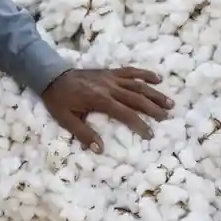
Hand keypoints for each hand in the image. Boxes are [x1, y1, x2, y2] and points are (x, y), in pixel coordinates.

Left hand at [41, 68, 173, 152]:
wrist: (50, 76)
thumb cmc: (58, 100)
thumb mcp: (66, 120)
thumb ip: (83, 134)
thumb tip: (100, 149)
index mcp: (100, 100)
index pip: (125, 114)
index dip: (139, 124)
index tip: (150, 135)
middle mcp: (109, 87)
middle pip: (137, 98)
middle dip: (153, 109)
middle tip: (167, 118)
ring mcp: (110, 78)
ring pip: (138, 85)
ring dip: (154, 93)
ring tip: (170, 102)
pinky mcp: (109, 72)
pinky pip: (130, 71)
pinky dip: (144, 73)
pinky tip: (157, 78)